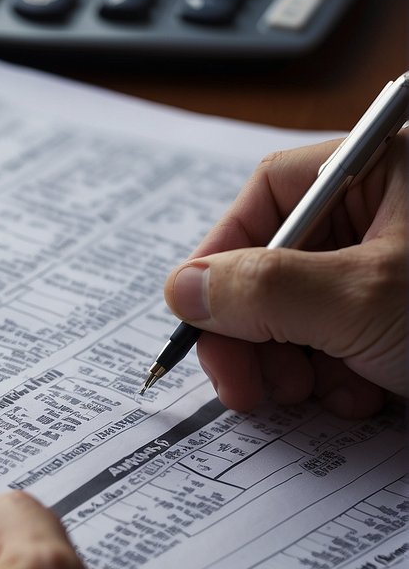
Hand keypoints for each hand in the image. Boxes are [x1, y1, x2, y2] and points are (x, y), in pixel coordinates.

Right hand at [163, 135, 406, 416]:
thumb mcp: (362, 297)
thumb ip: (263, 290)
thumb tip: (181, 289)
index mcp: (381, 170)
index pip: (269, 194)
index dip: (222, 255)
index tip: (199, 313)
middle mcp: (387, 213)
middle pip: (276, 262)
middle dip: (254, 331)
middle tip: (245, 384)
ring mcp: (395, 269)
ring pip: (303, 312)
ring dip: (292, 365)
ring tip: (314, 394)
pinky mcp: (403, 322)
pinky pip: (341, 343)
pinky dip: (337, 379)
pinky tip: (364, 398)